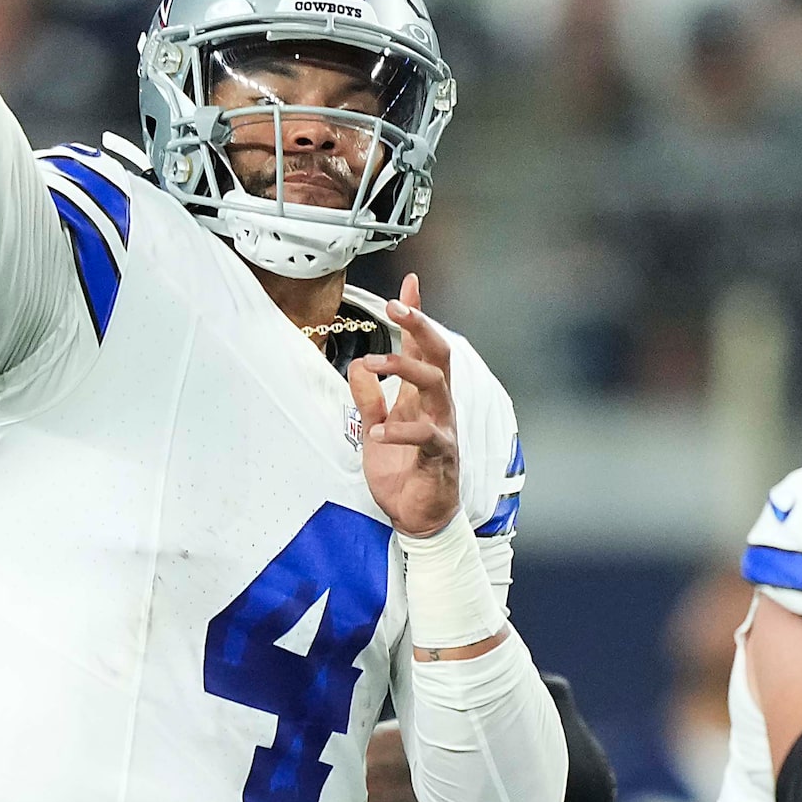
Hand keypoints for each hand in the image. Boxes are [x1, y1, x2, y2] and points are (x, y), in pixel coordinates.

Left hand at [348, 274, 461, 538]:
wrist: (418, 517)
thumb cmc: (400, 470)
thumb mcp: (373, 428)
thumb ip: (368, 397)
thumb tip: (357, 365)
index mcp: (421, 395)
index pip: (421, 347)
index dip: (416, 315)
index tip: (409, 284)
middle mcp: (437, 404)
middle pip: (437, 353)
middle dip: (420, 326)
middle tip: (395, 308)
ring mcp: (443, 427)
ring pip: (436, 383)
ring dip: (404, 368)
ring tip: (372, 365)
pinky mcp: (441, 455)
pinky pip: (426, 435)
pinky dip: (401, 431)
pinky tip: (379, 433)